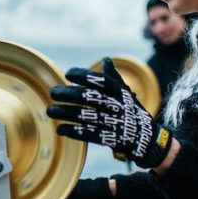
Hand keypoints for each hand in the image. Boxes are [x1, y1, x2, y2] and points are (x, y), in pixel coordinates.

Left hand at [47, 57, 172, 168]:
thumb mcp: (126, 93)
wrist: (147, 138)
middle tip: (53, 92)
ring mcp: (114, 123)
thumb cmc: (131, 111)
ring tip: (50, 111)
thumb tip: (106, 60)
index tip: (68, 74)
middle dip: (68, 94)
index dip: (84, 76)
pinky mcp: (110, 138)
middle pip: (90, 98)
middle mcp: (117, 106)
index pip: (102, 81)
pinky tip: (60, 130)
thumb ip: (114, 77)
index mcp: (120, 93)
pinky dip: (73, 132)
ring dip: (65, 113)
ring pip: (86, 116)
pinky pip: (89, 134)